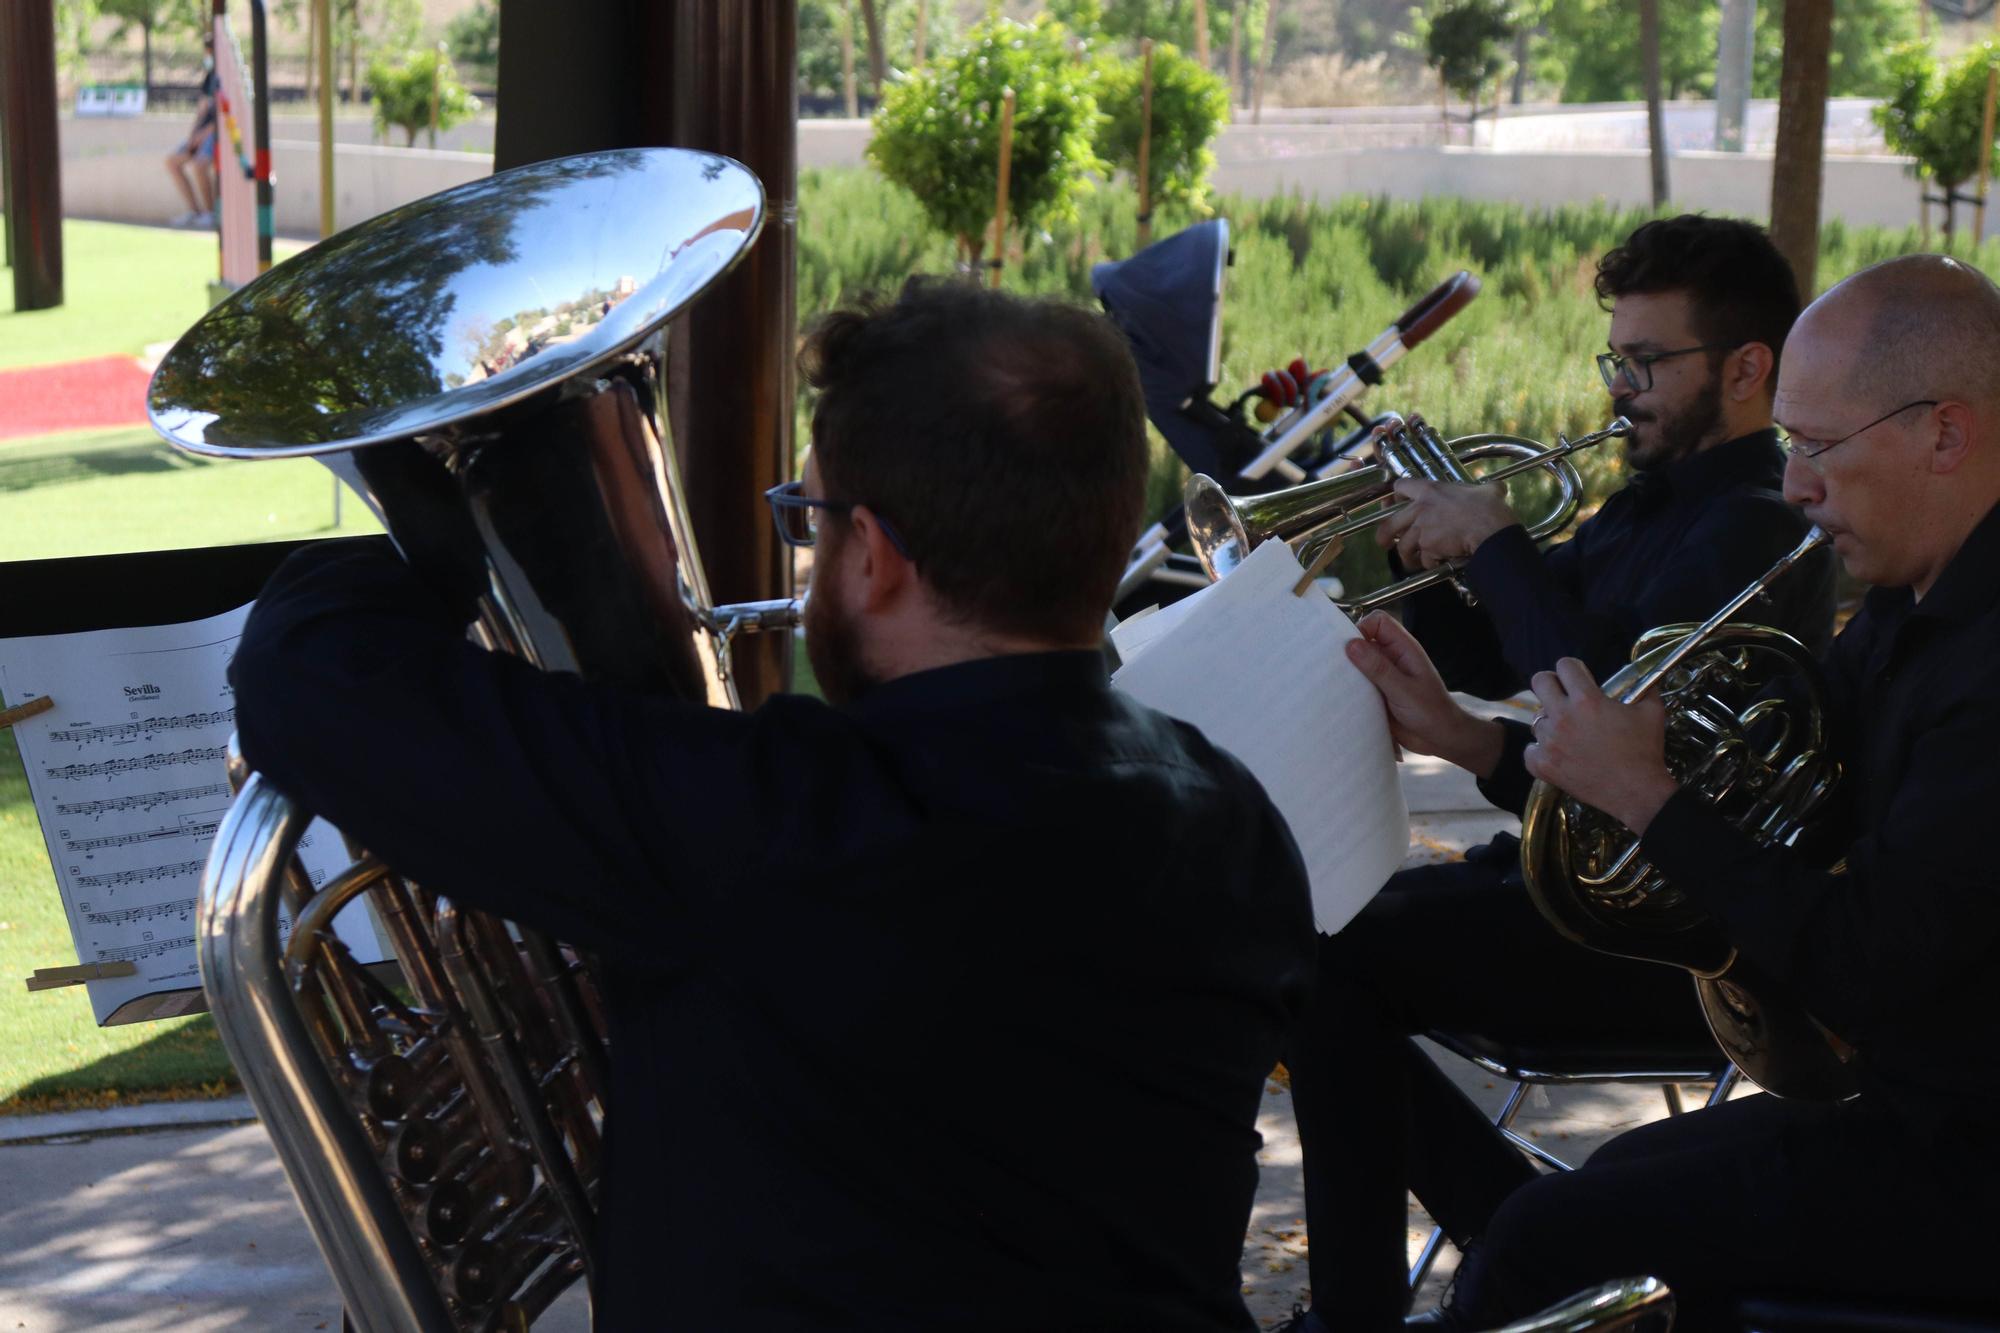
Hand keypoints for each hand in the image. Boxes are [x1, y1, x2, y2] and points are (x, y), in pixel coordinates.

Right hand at [1344, 612, 1503, 777]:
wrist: (1442, 739)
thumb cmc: (1432, 712)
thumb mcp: (1404, 690)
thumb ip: (1378, 668)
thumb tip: (1351, 644)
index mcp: (1403, 649)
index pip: (1378, 622)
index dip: (1361, 628)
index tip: (1348, 648)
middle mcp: (1392, 658)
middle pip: (1363, 641)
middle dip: (1347, 650)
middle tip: (1332, 665)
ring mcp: (1383, 676)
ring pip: (1357, 664)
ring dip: (1346, 672)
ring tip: (1334, 684)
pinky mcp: (1377, 693)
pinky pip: (1357, 685)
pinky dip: (1348, 689)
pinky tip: (1341, 699)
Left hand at [1374, 478, 1517, 570]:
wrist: (1490, 530)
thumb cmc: (1489, 508)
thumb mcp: (1487, 491)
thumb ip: (1486, 488)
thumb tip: (1497, 488)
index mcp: (1429, 490)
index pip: (1400, 486)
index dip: (1395, 496)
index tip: (1393, 503)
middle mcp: (1419, 509)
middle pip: (1389, 523)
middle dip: (1384, 536)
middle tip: (1385, 543)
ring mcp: (1421, 530)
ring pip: (1402, 547)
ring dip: (1407, 556)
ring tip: (1412, 561)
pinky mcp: (1427, 548)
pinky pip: (1423, 560)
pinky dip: (1429, 564)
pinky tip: (1437, 563)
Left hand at [1522, 658, 1678, 833]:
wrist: (1638, 792)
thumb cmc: (1645, 751)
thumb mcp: (1653, 711)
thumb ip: (1646, 688)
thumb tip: (1646, 676)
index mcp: (1587, 700)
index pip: (1565, 665)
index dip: (1573, 668)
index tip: (1580, 677)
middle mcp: (1563, 717)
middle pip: (1539, 682)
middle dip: (1551, 683)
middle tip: (1563, 695)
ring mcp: (1549, 743)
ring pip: (1537, 720)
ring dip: (1551, 722)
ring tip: (1570, 732)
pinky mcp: (1543, 766)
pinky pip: (1529, 750)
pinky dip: (1540, 751)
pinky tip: (1556, 753)